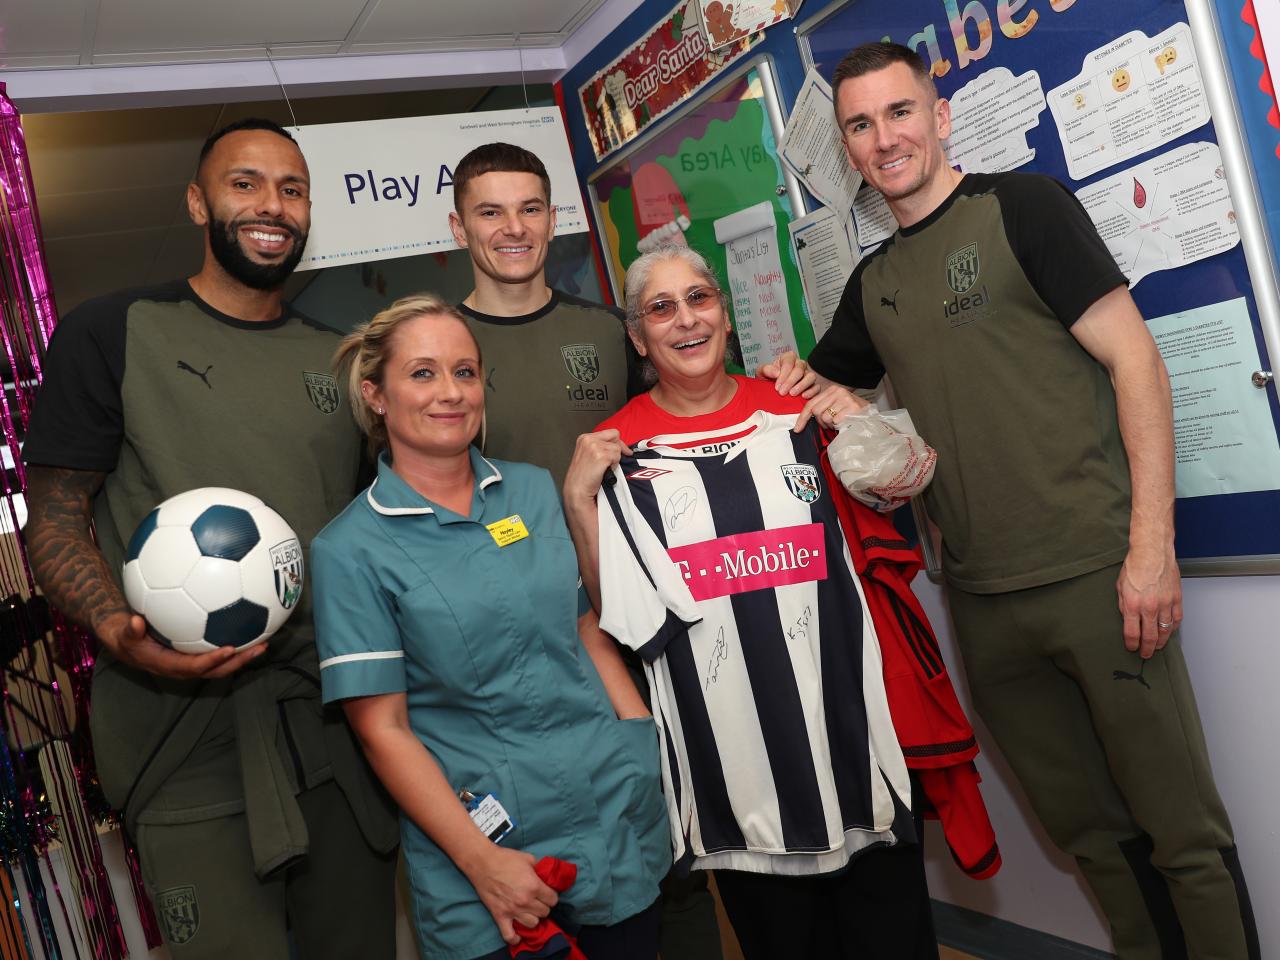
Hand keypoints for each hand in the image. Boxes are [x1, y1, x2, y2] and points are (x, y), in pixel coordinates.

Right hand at [98, 610, 265, 678]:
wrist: (129, 642)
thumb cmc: (128, 637)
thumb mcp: (124, 634)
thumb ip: (130, 630)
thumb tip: (135, 622)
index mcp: (170, 665)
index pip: (196, 666)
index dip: (213, 660)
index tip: (230, 649)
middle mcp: (186, 667)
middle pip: (217, 669)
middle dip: (240, 661)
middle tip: (260, 647)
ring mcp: (194, 662)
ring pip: (223, 664)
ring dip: (244, 655)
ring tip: (265, 642)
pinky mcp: (199, 655)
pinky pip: (220, 653)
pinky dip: (237, 646)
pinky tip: (253, 630)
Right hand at [466, 846, 558, 944]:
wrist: (483, 862)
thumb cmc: (506, 858)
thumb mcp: (529, 859)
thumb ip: (540, 870)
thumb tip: (546, 876)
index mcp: (534, 886)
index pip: (553, 900)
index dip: (551, 896)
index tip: (547, 893)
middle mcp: (525, 901)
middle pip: (545, 912)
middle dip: (543, 906)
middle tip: (538, 900)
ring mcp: (512, 910)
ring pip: (532, 924)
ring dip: (533, 917)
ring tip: (529, 911)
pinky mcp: (499, 916)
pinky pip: (509, 935)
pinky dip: (514, 938)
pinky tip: (518, 934)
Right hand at [563, 430, 631, 509]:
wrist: (577, 489)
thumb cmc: (582, 476)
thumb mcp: (587, 454)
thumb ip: (598, 446)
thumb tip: (616, 445)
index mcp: (584, 438)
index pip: (609, 432)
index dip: (617, 441)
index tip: (622, 450)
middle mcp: (589, 439)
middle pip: (615, 436)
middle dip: (619, 447)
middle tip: (616, 459)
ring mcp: (595, 447)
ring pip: (617, 448)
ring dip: (614, 460)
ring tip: (604, 468)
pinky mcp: (602, 456)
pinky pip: (617, 457)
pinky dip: (614, 466)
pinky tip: (605, 471)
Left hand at [758, 352, 818, 397]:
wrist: (772, 389)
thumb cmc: (768, 379)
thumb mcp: (762, 373)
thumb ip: (766, 370)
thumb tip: (776, 372)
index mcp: (788, 358)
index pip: (789, 362)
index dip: (783, 375)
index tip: (777, 387)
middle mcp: (800, 364)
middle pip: (799, 369)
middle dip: (790, 381)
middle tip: (782, 392)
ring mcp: (807, 374)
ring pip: (811, 376)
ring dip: (802, 386)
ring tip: (792, 394)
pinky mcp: (813, 385)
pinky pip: (817, 387)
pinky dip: (812, 392)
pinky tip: (803, 397)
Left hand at [794, 384, 868, 431]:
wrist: (870, 416)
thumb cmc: (850, 413)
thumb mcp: (834, 407)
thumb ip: (821, 408)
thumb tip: (802, 420)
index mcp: (831, 390)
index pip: (811, 404)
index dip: (802, 417)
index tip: (797, 429)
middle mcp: (838, 391)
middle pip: (816, 411)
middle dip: (821, 422)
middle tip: (831, 424)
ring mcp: (845, 398)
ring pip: (825, 418)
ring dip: (831, 425)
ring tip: (840, 422)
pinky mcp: (852, 407)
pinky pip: (835, 422)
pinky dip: (839, 426)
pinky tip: (846, 422)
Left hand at [1116, 544, 1181, 657]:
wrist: (1152, 552)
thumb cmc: (1135, 566)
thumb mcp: (1120, 588)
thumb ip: (1124, 606)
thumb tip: (1128, 620)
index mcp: (1133, 605)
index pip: (1132, 633)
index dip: (1132, 644)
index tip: (1132, 648)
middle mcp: (1150, 607)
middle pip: (1150, 636)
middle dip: (1147, 648)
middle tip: (1145, 654)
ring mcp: (1165, 604)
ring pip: (1166, 631)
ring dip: (1161, 642)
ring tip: (1157, 647)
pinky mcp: (1177, 599)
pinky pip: (1176, 619)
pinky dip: (1173, 628)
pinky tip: (1169, 632)